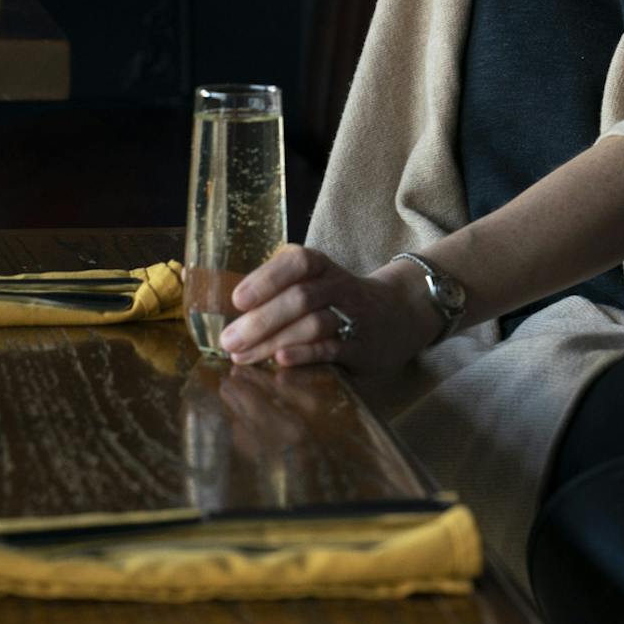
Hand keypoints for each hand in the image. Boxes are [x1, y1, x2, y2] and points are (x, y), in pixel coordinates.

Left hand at [219, 244, 439, 377]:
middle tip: (229, 340)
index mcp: (322, 267)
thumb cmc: (339, 300)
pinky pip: (333, 348)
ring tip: (243, 357)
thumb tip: (224, 310)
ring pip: (314, 324)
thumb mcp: (316, 282)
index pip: (297, 262)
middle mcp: (339, 286)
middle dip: (261, 319)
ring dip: (275, 340)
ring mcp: (353, 316)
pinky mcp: (362, 346)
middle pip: (300, 297)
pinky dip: (305, 353)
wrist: (399, 314)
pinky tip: (281, 360)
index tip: (237, 300)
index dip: (267, 279)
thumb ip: (279, 291)